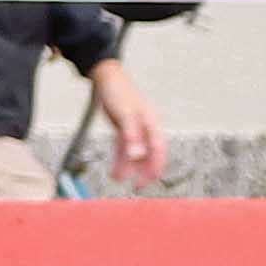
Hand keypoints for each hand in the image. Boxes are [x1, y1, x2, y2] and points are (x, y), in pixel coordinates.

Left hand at [84, 53, 167, 189]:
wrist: (106, 78)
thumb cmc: (119, 92)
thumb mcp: (125, 115)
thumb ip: (132, 137)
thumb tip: (137, 156)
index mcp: (152, 123)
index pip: (158, 150)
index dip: (154, 167)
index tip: (145, 181)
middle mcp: (147, 128)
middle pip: (150, 154)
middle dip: (144, 171)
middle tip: (136, 186)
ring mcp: (136, 129)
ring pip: (135, 153)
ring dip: (128, 166)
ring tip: (117, 178)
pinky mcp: (125, 129)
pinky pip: (125, 147)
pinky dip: (120, 158)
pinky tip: (115, 168)